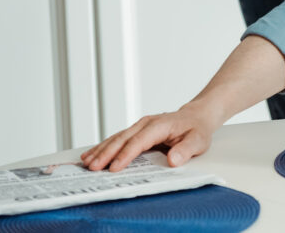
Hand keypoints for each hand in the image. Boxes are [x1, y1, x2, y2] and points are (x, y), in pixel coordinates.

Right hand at [80, 101, 218, 171]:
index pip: (139, 141)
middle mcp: (146, 123)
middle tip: (92, 168)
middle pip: (122, 139)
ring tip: (86, 163)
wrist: (196, 117)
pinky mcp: (136, 132)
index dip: (125, 155)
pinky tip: (91, 154)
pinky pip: (117, 139)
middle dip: (106, 153)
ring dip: (101, 150)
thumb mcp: (198, 140)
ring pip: (116, 138)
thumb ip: (186, 150)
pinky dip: (103, 147)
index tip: (114, 168)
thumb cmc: (197, 129)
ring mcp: (140, 126)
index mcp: (159, 125)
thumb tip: (173, 160)